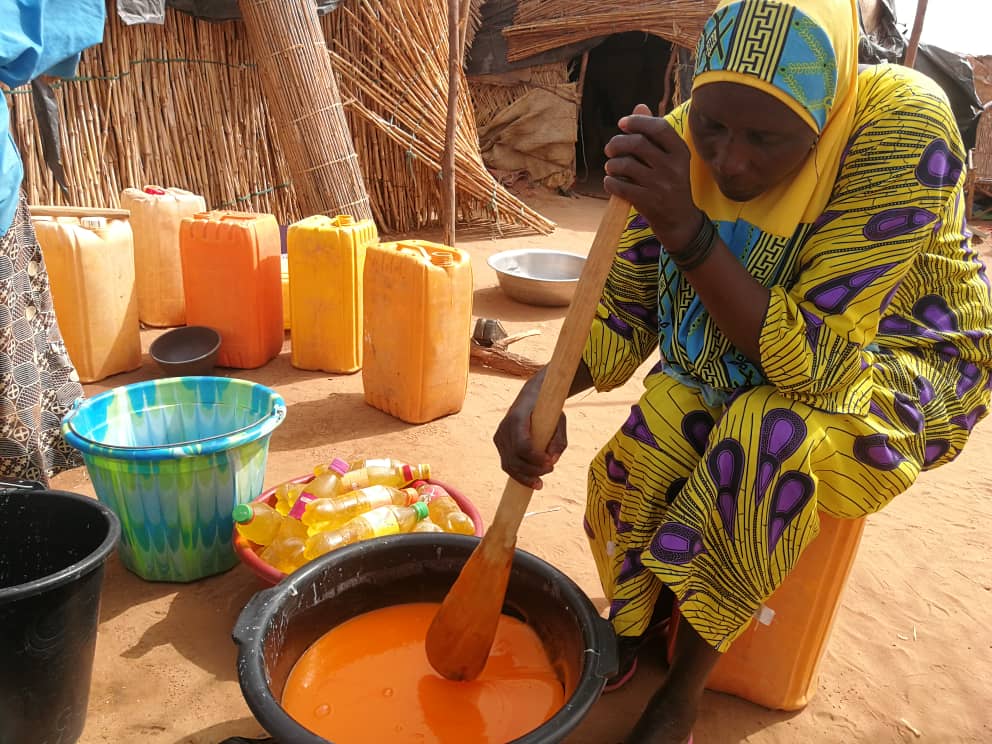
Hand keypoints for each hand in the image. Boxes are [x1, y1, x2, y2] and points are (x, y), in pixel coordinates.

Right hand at [493, 371, 567, 489]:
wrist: (530, 396)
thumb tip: (553, 461)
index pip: (522, 446)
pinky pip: (506, 463)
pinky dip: (518, 474)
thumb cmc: (547, 409)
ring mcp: (499, 436)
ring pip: (507, 465)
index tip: (550, 463)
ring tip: (539, 484)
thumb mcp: (560, 420)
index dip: (535, 459)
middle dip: (532, 471)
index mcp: (518, 418)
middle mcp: (504, 427)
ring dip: (524, 477)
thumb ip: (559, 440)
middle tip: (550, 470)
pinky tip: (530, 480)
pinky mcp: (499, 443)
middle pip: (514, 459)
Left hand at [603, 103, 703, 252]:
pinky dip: (610, 182)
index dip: (637, 122)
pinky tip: (611, 181)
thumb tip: (639, 106)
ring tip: (612, 167)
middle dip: (617, 143)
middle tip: (610, 148)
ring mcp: (660, 186)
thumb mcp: (670, 159)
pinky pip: (620, 186)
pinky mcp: (647, 202)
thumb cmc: (670, 184)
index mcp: (680, 152)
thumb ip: (654, 134)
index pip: (658, 128)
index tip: (622, 124)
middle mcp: (673, 167)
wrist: (679, 220)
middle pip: (637, 144)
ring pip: (626, 165)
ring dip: (612, 164)